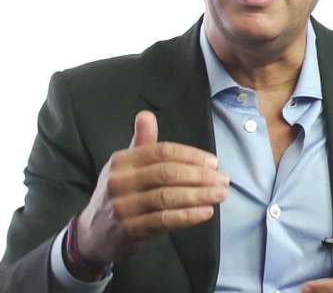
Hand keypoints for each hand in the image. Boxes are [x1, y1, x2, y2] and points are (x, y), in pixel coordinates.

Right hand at [76, 110, 228, 263]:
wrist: (93, 233)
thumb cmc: (120, 192)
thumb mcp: (126, 165)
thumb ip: (142, 141)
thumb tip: (146, 114)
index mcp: (122, 160)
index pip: (162, 152)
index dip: (190, 155)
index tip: (214, 162)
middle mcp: (120, 181)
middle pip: (167, 173)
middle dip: (199, 176)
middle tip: (223, 179)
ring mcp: (123, 206)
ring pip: (167, 197)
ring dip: (199, 195)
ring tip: (220, 195)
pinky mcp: (129, 230)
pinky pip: (164, 220)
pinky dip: (188, 216)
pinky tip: (206, 212)